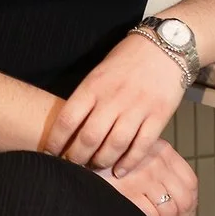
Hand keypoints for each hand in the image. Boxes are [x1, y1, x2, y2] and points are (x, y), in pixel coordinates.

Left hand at [46, 29, 184, 177]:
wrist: (165, 45)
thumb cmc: (127, 59)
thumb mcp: (99, 72)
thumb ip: (87, 97)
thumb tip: (70, 128)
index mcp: (94, 86)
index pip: (68, 120)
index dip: (56, 141)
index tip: (49, 153)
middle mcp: (113, 98)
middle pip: (89, 138)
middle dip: (77, 158)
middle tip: (73, 166)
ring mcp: (137, 108)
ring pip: (114, 145)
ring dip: (102, 161)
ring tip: (95, 168)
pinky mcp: (159, 115)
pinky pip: (141, 146)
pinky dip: (129, 162)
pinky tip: (120, 170)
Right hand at [96, 139, 196, 215]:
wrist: (79, 158)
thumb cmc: (107, 159)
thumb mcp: (137, 151)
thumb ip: (157, 166)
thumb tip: (180, 197)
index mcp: (162, 150)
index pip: (190, 182)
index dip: (191, 203)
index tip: (185, 214)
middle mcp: (155, 162)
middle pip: (184, 199)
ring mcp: (142, 178)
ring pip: (170, 212)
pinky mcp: (128, 194)